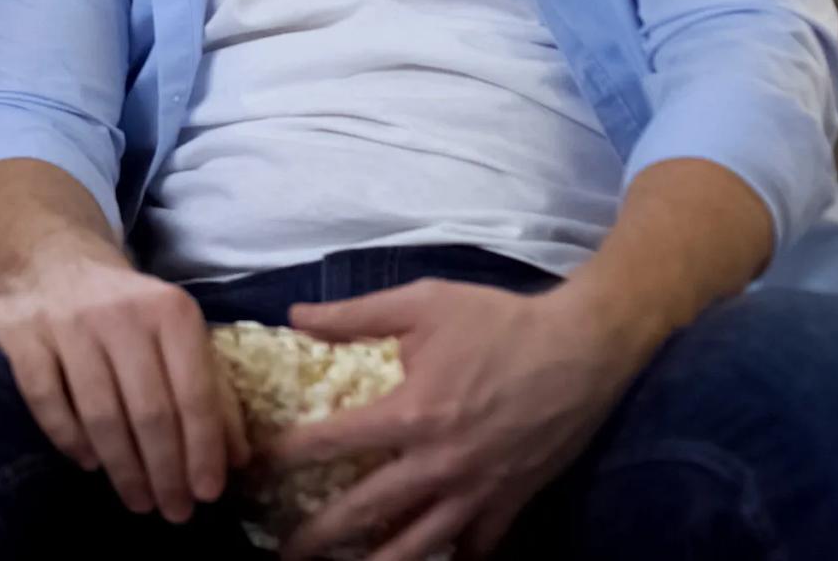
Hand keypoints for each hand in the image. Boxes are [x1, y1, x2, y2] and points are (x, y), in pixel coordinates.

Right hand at [0, 232, 247, 523]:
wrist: (51, 260)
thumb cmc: (127, 311)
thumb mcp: (177, 334)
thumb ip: (212, 390)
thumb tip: (237, 459)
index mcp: (170, 310)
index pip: (194, 394)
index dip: (203, 451)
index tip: (207, 494)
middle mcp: (120, 313)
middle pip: (149, 411)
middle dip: (165, 472)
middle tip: (174, 512)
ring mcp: (67, 322)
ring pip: (100, 413)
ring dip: (123, 468)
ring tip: (137, 500)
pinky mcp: (22, 333)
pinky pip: (46, 400)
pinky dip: (69, 439)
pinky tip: (88, 462)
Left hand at [271, 281, 645, 560]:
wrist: (583, 348)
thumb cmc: (499, 321)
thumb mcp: (422, 302)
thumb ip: (354, 314)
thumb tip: (294, 315)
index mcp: (411, 413)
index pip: (331, 443)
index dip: (285, 457)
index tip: (254, 469)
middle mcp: (440, 464)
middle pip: (366, 511)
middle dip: (319, 536)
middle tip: (284, 552)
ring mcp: (478, 491)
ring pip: (418, 545)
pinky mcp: (511, 503)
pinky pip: (474, 549)